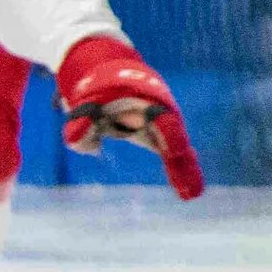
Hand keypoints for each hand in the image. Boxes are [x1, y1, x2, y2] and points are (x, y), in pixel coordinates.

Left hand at [58, 35, 202, 198]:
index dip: (169, 133)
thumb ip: (80, 122)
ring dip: (185, 171)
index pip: (161, 117)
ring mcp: (162, 124)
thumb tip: (81, 144)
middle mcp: (159, 112)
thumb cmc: (97, 90)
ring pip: (178, 149)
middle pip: (175, 137)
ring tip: (191, 196)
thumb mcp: (84, 103)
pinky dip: (179, 171)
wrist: (109, 75)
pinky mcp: (159, 136)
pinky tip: (188, 194)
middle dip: (182, 160)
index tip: (176, 151)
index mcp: (144, 99)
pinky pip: (172, 155)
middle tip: (191, 185)